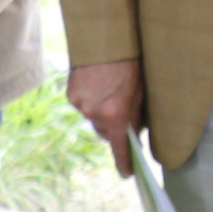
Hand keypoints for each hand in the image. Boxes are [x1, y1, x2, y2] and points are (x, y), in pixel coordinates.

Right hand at [68, 58, 145, 176]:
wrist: (105, 37)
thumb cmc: (131, 62)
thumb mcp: (141, 90)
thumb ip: (136, 113)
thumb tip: (134, 131)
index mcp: (116, 114)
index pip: (120, 147)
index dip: (124, 162)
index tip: (128, 173)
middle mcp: (95, 113)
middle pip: (105, 132)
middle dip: (114, 127)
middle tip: (125, 113)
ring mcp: (80, 104)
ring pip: (94, 117)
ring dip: (103, 111)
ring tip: (112, 90)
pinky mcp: (71, 94)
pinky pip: (84, 104)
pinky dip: (92, 99)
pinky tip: (100, 84)